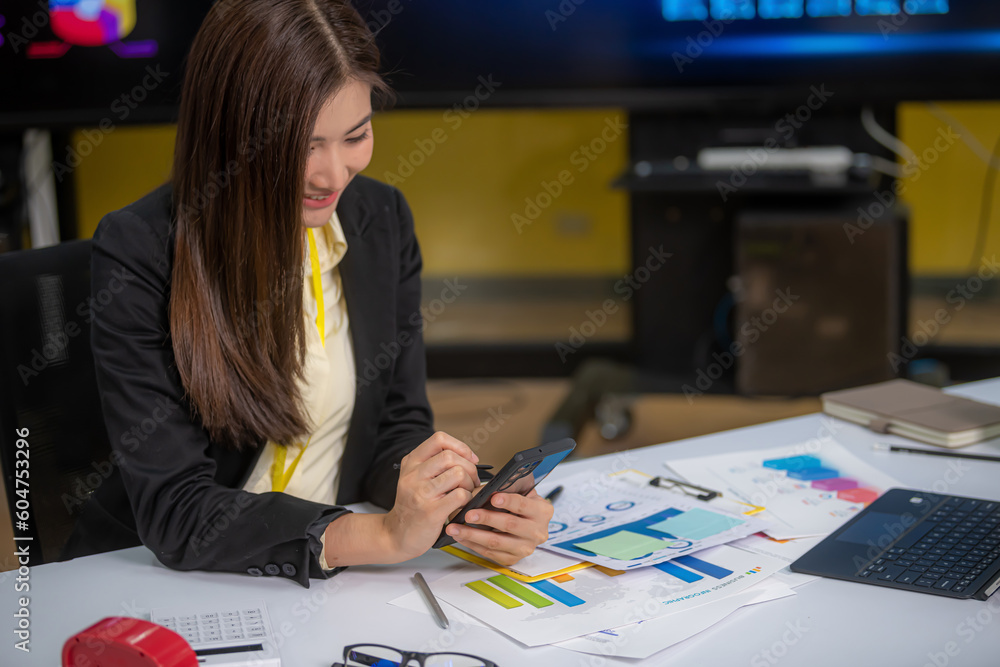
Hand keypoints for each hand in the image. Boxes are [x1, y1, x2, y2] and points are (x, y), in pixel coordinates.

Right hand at [382, 432, 479, 559]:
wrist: (396, 536)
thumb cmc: (413, 506)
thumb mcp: (415, 479)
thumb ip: (434, 465)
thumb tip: (469, 457)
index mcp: (411, 462)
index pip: (439, 439)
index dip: (460, 447)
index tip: (469, 459)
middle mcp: (413, 475)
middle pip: (450, 456)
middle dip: (469, 467)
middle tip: (471, 480)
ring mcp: (421, 494)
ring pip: (458, 474)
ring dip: (469, 484)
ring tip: (466, 493)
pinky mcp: (430, 512)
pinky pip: (460, 495)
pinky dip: (468, 499)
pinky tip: (462, 505)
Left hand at [445, 489, 553, 566]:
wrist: (528, 521)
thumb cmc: (521, 502)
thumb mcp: (521, 489)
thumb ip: (507, 487)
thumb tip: (482, 490)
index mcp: (542, 512)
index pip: (524, 505)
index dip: (508, 501)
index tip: (493, 498)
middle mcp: (537, 532)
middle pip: (509, 525)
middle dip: (486, 518)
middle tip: (468, 514)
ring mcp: (525, 548)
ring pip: (497, 542)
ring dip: (473, 535)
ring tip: (456, 528)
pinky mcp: (513, 558)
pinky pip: (490, 553)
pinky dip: (473, 545)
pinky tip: (462, 537)